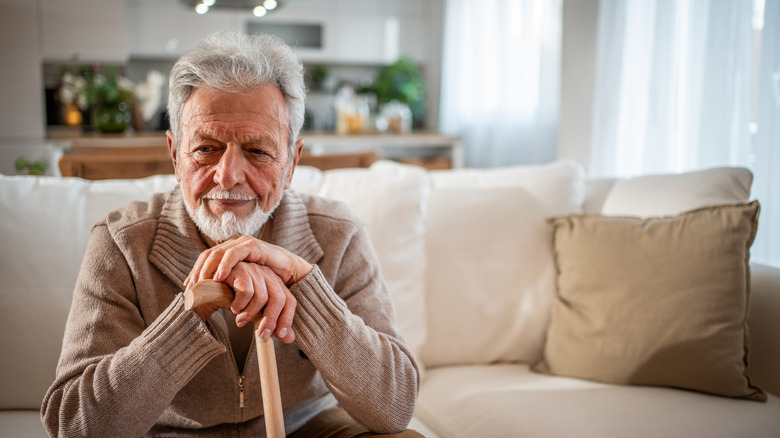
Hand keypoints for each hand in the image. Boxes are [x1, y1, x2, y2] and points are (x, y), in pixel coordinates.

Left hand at [184, 235, 312, 288]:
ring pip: (217, 253)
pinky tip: (219, 277)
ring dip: (207, 268)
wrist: (289, 272)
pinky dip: (224, 264)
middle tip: (190, 287)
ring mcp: (242, 243)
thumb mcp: (242, 283)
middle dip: (197, 271)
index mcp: (228, 252)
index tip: (187, 287)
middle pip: (208, 255)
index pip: (206, 259)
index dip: (195, 271)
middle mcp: (233, 245)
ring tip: (200, 283)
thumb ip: (228, 286)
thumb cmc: (266, 279)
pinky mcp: (252, 245)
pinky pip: (234, 254)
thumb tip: (209, 298)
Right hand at [189, 262, 296, 342]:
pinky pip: (246, 291)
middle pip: (279, 299)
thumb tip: (290, 339)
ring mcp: (254, 269)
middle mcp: (267, 274)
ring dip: (249, 314)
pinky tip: (232, 307)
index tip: (280, 336)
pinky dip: (239, 304)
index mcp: (274, 283)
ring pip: (262, 297)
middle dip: (270, 321)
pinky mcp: (239, 269)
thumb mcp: (254, 315)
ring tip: (239, 319)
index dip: (287, 319)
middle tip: (261, 336)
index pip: (290, 300)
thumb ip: (271, 325)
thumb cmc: (233, 301)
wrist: (206, 292)